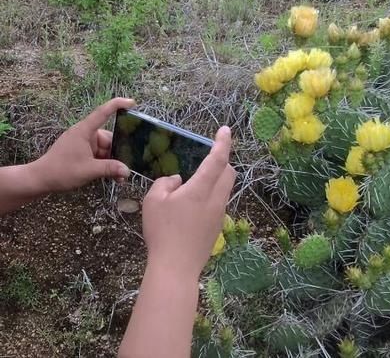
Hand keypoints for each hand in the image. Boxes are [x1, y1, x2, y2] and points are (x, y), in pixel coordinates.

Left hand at [31, 98, 134, 192]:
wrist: (40, 180)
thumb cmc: (61, 171)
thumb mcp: (89, 170)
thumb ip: (110, 169)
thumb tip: (127, 171)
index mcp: (84, 131)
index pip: (103, 113)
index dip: (117, 105)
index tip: (132, 102)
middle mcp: (85, 135)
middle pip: (109, 138)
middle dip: (120, 152)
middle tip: (128, 166)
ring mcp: (84, 144)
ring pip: (106, 149)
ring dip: (113, 162)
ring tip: (120, 177)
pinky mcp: (83, 153)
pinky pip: (100, 156)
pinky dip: (106, 164)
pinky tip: (113, 176)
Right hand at [141, 126, 235, 278]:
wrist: (176, 267)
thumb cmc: (162, 231)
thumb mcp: (154, 200)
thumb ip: (165, 183)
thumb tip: (177, 181)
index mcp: (201, 189)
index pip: (218, 159)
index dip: (223, 143)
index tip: (226, 130)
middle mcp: (216, 199)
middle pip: (229, 173)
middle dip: (222, 161)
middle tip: (206, 158)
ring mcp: (219, 214)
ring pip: (225, 189)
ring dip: (216, 179)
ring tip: (194, 184)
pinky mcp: (217, 227)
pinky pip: (218, 203)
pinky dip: (211, 195)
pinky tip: (192, 205)